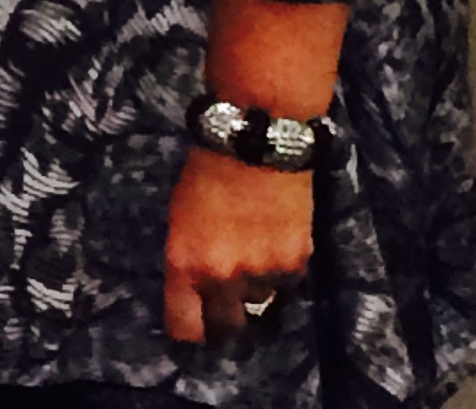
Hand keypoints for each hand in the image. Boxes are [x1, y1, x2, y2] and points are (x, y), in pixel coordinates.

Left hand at [163, 145, 312, 344]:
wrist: (253, 146)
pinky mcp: (295, 263)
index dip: (191, 331)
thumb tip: (198, 288)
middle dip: (227, 317)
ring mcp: (261, 273)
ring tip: (255, 253)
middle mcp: (222, 277)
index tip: (195, 329)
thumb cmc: (205, 174)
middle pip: (228, 325)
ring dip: (257, 286)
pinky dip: (282, 271)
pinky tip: (276, 243)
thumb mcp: (180, 219)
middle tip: (229, 303)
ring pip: (260, 301)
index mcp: (185, 264)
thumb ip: (190, 259)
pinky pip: (287, 284)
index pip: (185, 325)